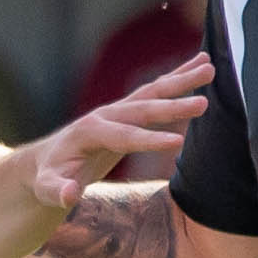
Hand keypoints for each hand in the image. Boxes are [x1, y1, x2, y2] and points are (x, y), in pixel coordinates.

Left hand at [31, 54, 211, 207]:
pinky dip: (178, 77)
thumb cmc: (49, 177)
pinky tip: (200, 63)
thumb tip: (69, 194)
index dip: (150, 140)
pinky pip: (156, 91)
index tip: (179, 142)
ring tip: (210, 68)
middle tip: (204, 104)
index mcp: (91, 132)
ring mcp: (118, 109)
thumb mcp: (47, 188)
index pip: (125, 137)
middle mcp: (107, 115)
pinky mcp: (128, 110)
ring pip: (154, 91)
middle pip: (145, 108)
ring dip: (182, 80)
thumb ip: (57, 190)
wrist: (47, 159)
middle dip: (174, 106)